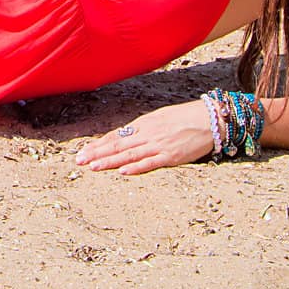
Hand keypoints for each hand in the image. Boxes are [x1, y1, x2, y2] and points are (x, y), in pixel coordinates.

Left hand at [72, 100, 214, 174]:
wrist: (209, 119)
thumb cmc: (185, 117)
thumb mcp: (159, 118)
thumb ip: (142, 129)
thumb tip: (126, 137)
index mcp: (143, 124)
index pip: (116, 136)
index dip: (98, 144)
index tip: (83, 151)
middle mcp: (147, 134)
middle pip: (117, 146)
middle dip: (97, 153)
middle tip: (79, 161)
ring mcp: (158, 145)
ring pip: (129, 155)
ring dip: (110, 161)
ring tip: (93, 167)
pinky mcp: (171, 156)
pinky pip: (151, 162)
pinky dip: (136, 167)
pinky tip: (123, 171)